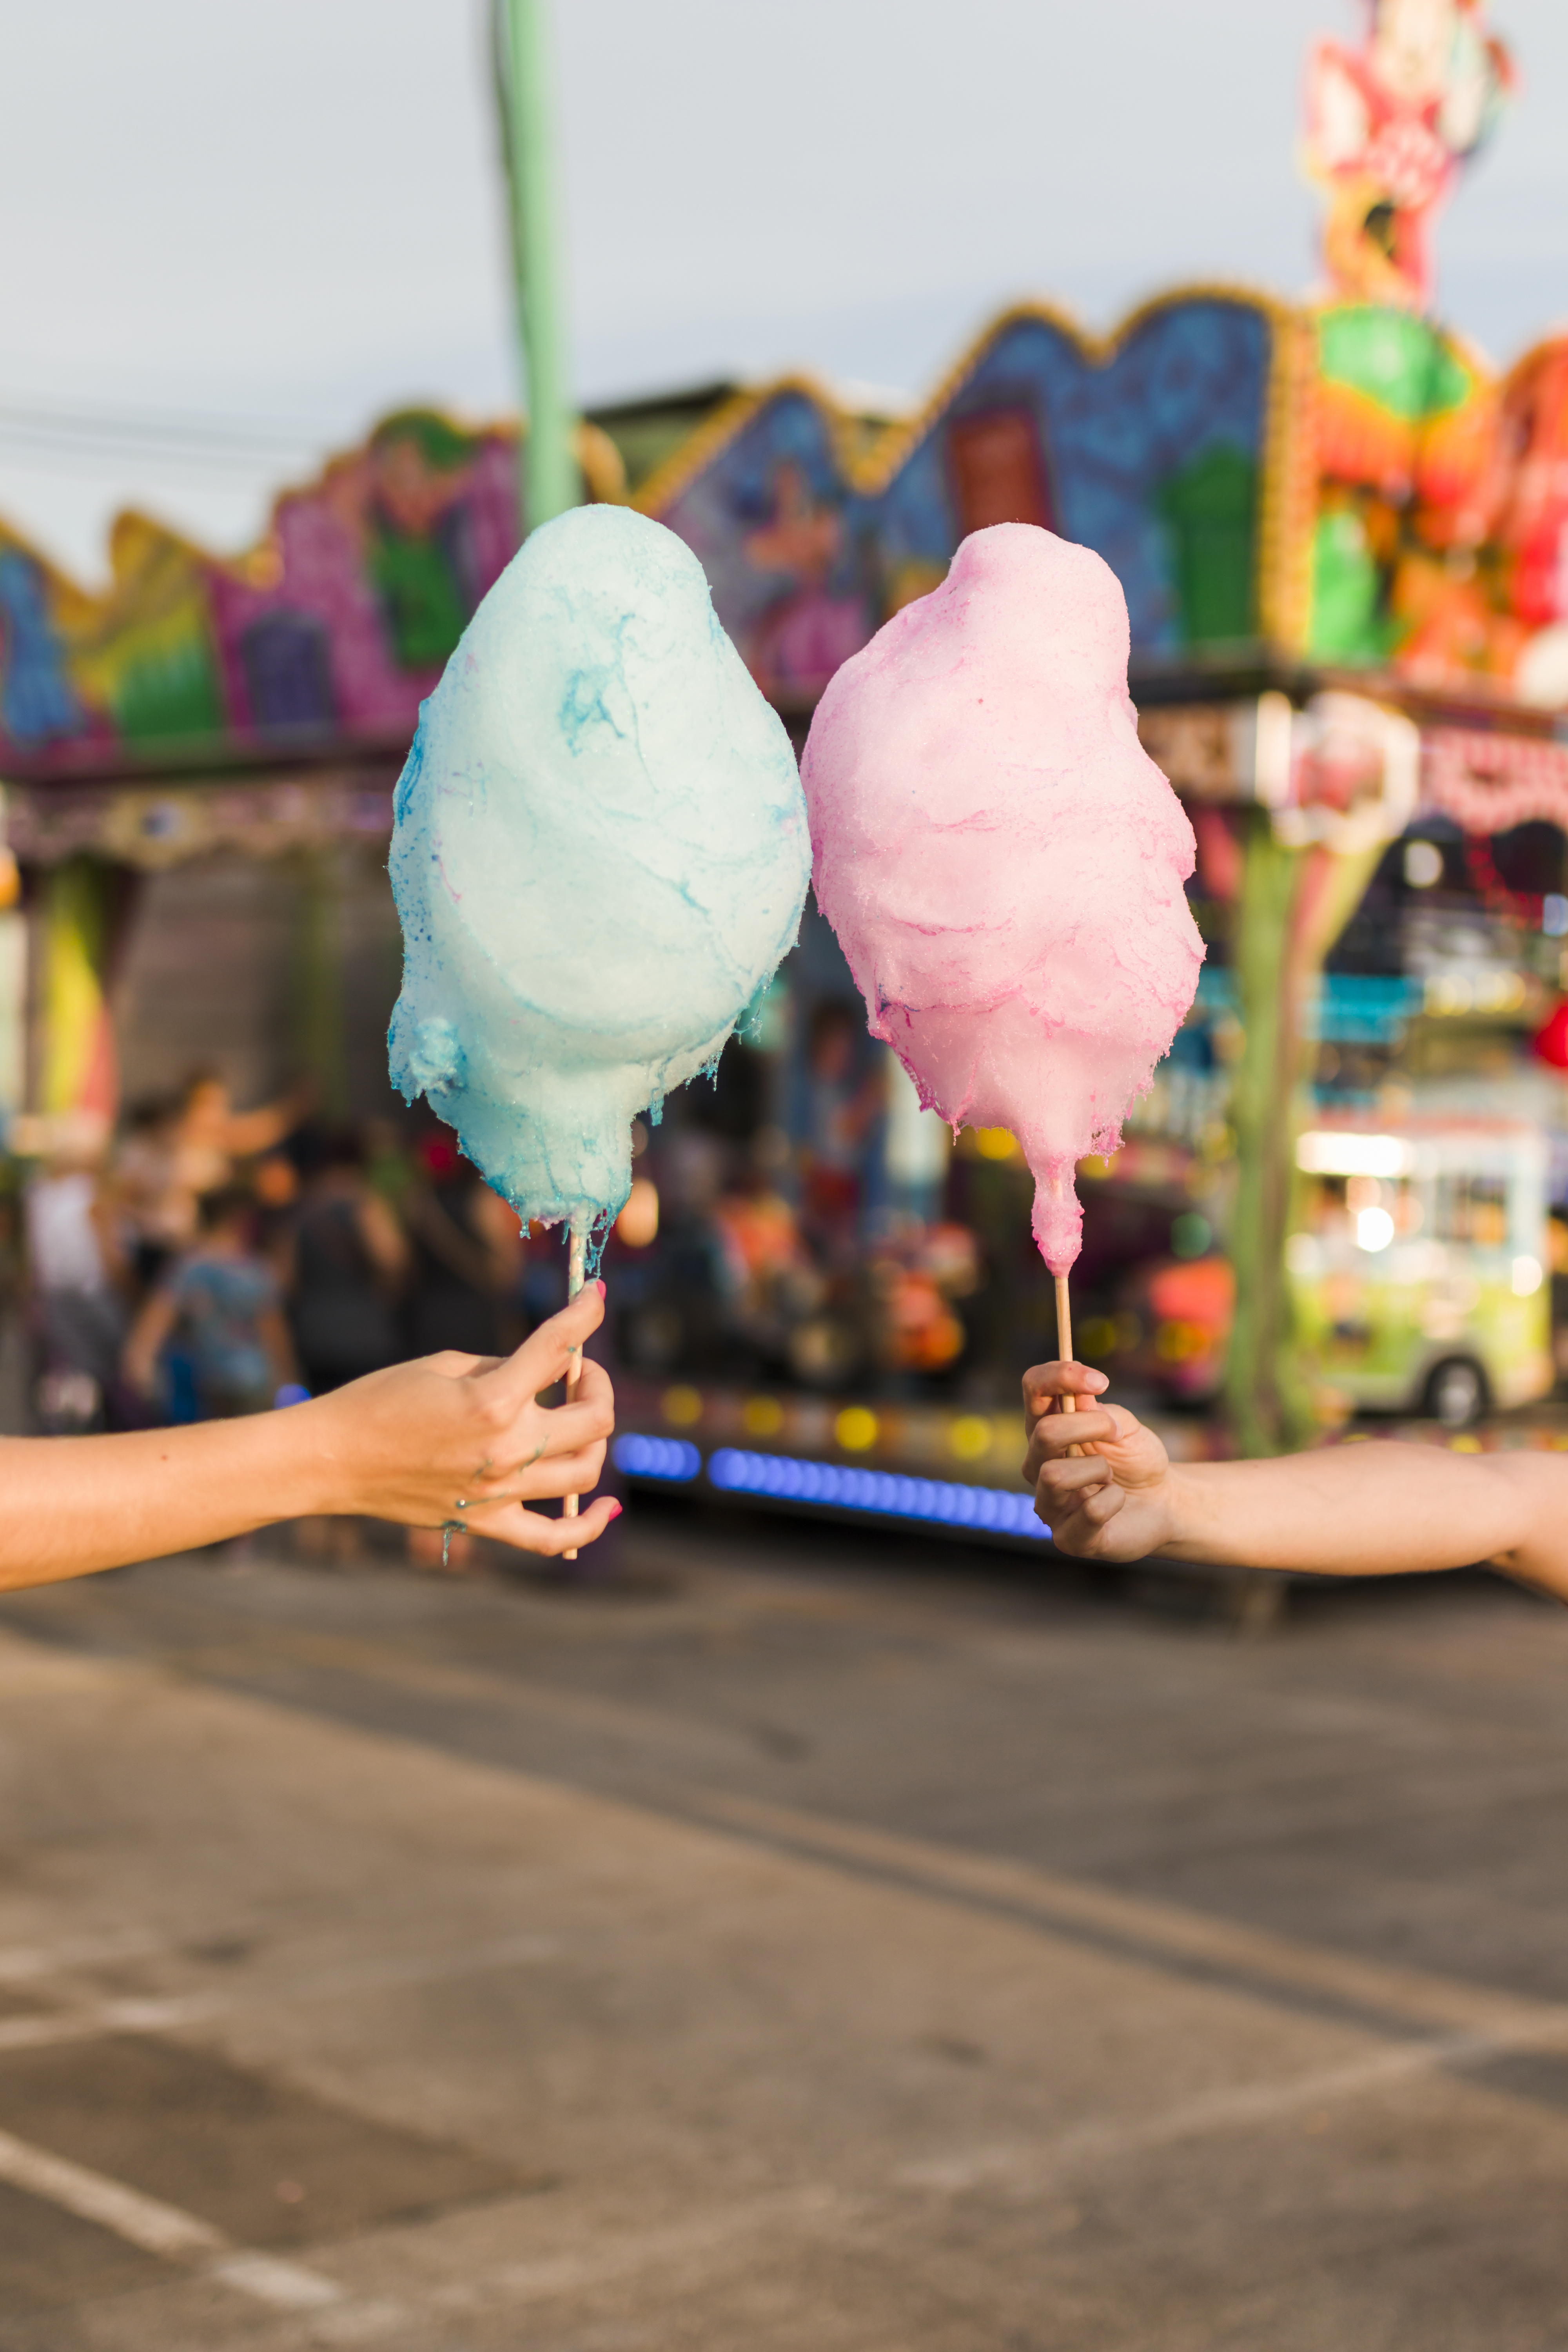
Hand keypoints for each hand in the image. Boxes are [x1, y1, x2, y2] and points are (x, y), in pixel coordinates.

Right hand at [306, 1284, 618, 1555]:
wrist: (331, 1459)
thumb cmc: (380, 1400)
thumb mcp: (445, 1365)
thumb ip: (505, 1367)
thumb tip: (549, 1370)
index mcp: (493, 1400)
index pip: (559, 1347)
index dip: (585, 1314)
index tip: (597, 1297)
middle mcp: (505, 1450)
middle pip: (594, 1420)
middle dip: (597, 1385)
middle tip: (578, 1372)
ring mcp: (498, 1492)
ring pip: (586, 1473)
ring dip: (594, 1439)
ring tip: (575, 1420)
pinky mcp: (485, 1524)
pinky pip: (553, 1538)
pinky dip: (588, 1526)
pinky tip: (605, 1507)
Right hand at [1021, 1360, 1176, 1560]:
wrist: (1164, 1503)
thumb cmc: (1137, 1461)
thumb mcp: (1126, 1427)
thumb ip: (1101, 1411)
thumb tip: (1078, 1397)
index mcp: (1046, 1430)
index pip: (1032, 1388)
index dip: (1059, 1376)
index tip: (1100, 1381)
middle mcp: (1037, 1465)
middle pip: (1044, 1432)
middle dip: (1090, 1426)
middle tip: (1116, 1433)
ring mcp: (1048, 1503)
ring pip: (1054, 1475)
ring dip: (1098, 1468)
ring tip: (1110, 1477)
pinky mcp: (1067, 1538)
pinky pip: (1090, 1511)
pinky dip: (1114, 1500)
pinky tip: (1117, 1502)